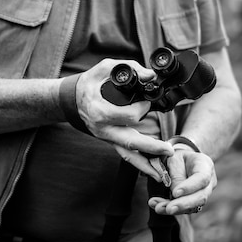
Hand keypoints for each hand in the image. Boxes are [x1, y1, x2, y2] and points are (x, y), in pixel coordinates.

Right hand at [75, 59, 174, 175]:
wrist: (72, 99)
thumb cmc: (89, 83)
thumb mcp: (105, 68)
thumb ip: (129, 68)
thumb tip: (151, 75)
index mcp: (99, 111)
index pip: (127, 116)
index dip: (142, 109)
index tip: (148, 101)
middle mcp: (102, 129)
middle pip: (129, 142)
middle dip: (151, 148)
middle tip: (169, 151)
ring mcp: (106, 137)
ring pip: (127, 155)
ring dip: (146, 165)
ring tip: (163, 174)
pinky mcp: (110, 141)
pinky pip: (126, 155)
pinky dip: (140, 163)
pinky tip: (154, 170)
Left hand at [148, 148, 216, 214]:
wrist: (182, 162)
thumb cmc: (179, 158)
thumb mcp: (175, 159)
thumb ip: (177, 175)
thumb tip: (176, 195)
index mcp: (205, 166)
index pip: (201, 178)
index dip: (189, 187)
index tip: (175, 193)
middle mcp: (209, 182)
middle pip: (201, 196)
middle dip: (183, 204)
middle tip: (169, 208)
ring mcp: (203, 194)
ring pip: (193, 206)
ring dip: (175, 209)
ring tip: (158, 208)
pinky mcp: (194, 203)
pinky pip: (185, 209)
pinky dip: (170, 208)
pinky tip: (157, 207)